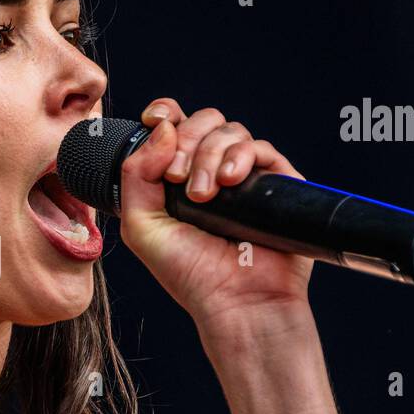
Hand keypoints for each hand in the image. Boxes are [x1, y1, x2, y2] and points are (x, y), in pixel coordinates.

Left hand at [118, 98, 315, 330]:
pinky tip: (230, 182)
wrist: (235, 301)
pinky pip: (261, 148)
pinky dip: (241, 157)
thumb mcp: (141, 226)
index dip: (165, 113)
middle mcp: (212, 170)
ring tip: (203, 195)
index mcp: (177, 176)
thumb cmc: (189, 272)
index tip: (154, 119)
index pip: (173, 125)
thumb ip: (136, 174)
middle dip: (185, 141)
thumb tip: (163, 127)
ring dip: (210, 156)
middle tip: (178, 180)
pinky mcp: (276, 183)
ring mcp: (245, 176)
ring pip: (230, 131)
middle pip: (202, 122)